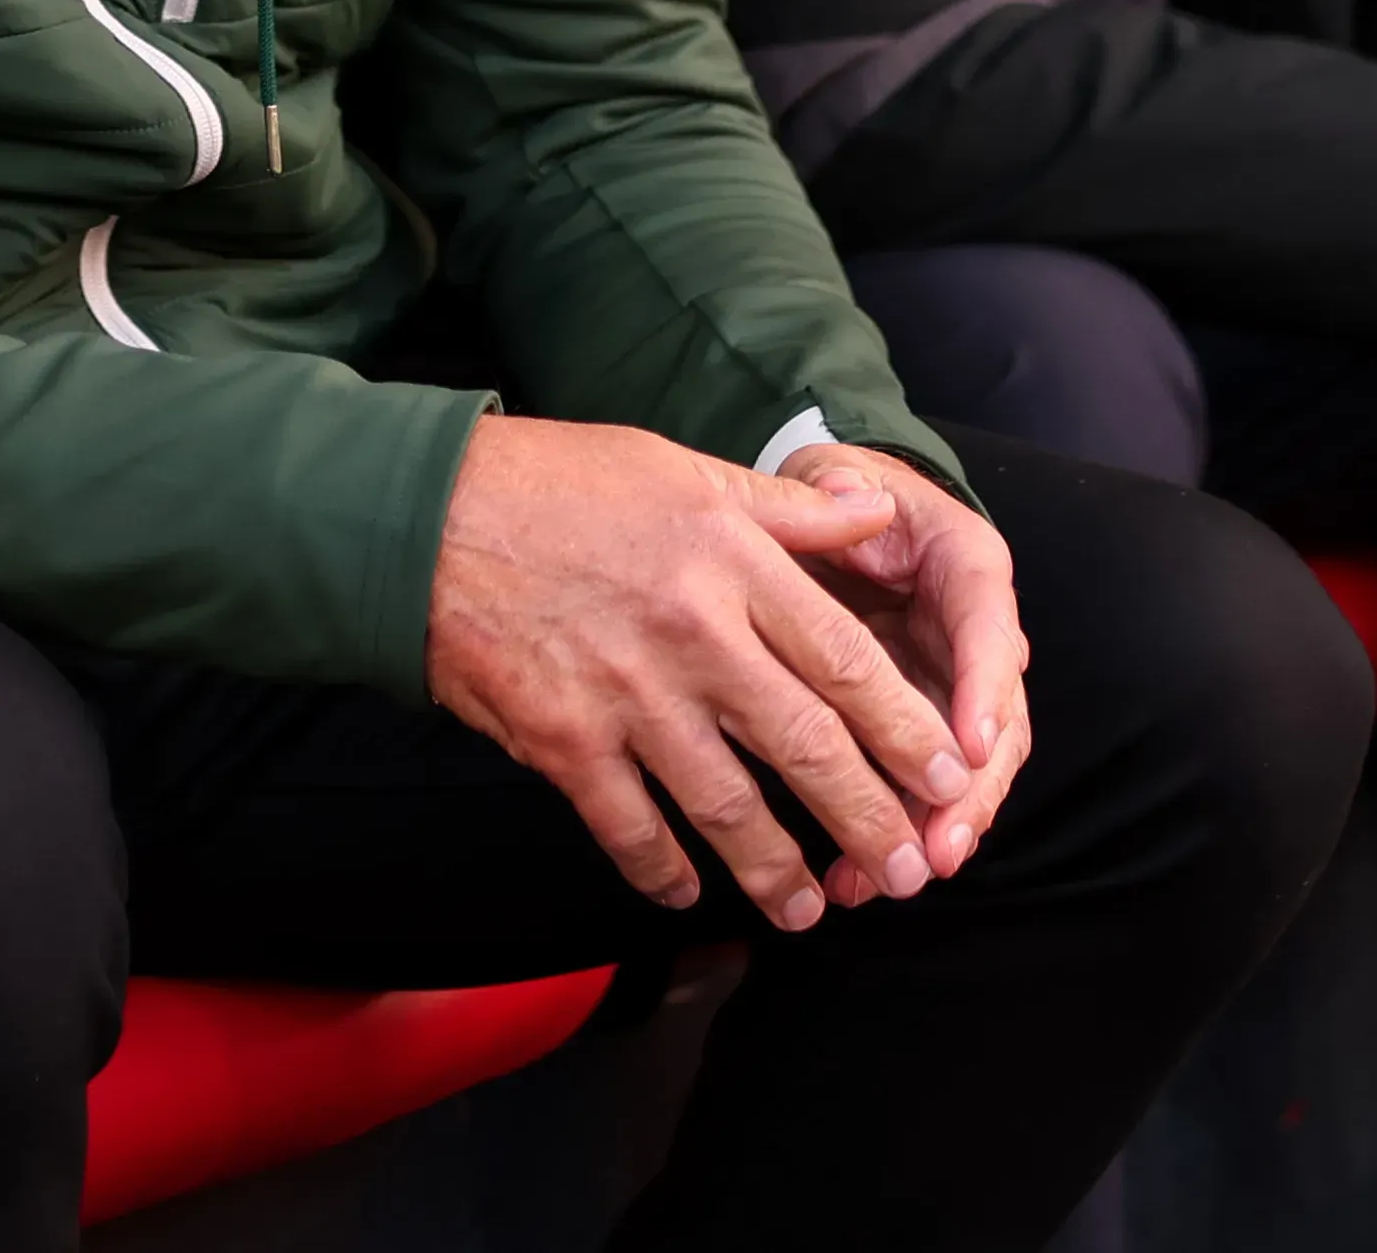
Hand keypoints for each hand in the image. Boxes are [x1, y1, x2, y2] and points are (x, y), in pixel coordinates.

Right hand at [421, 415, 994, 930]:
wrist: (425, 514)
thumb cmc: (561, 483)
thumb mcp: (685, 469)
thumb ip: (787, 508)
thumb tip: (877, 510)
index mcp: (734, 562)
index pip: (848, 661)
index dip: (908, 730)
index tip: (951, 775)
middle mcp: (694, 633)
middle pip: (807, 744)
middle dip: (867, 816)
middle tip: (908, 869)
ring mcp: (627, 694)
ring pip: (726, 804)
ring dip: (777, 867)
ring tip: (812, 908)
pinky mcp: (562, 740)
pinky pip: (629, 828)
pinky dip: (662, 871)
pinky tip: (688, 894)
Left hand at [771, 444, 1032, 908]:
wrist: (825, 515)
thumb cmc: (835, 495)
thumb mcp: (834, 477)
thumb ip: (839, 491)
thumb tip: (852, 500)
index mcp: (968, 571)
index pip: (990, 634)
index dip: (983, 695)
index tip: (970, 749)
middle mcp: (975, 638)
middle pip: (996, 726)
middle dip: (968, 794)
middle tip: (940, 851)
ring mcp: (951, 687)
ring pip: (964, 773)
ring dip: (932, 830)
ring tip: (889, 879)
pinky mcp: (916, 725)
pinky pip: (918, 788)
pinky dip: (895, 833)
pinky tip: (852, 877)